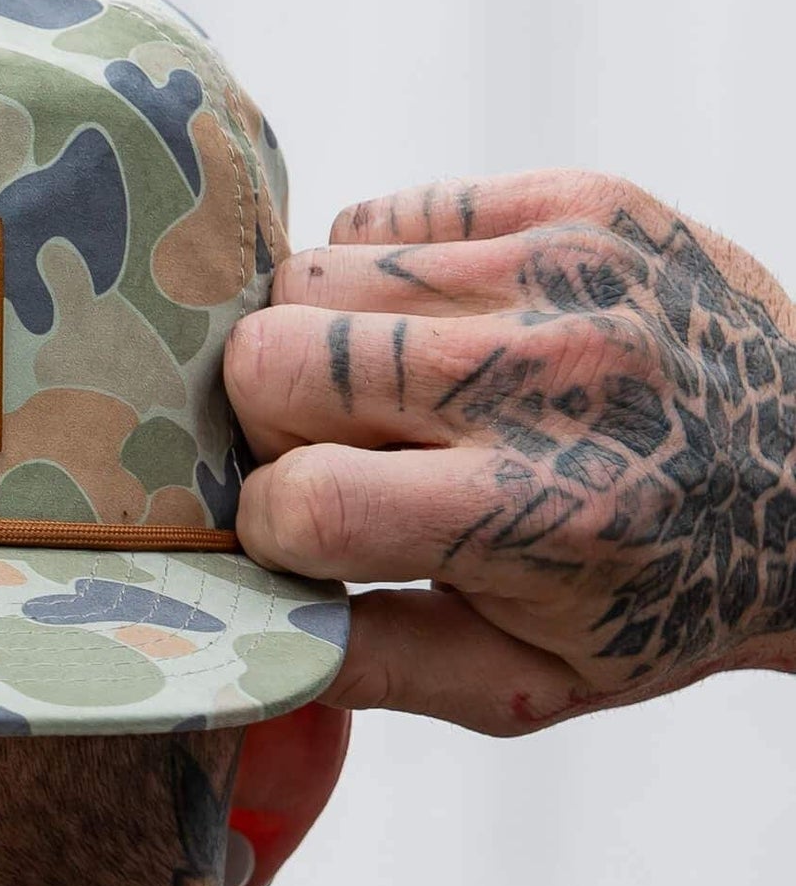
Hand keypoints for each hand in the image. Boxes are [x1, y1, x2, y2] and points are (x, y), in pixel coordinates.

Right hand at [225, 171, 795, 732]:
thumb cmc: (654, 596)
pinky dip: (380, 276)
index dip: (269, 524)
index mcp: (538, 518)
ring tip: (391, 392)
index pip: (303, 498)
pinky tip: (440, 332)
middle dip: (270, 420)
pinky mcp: (572, 202)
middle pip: (273, 359)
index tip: (305, 535)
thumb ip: (370, 664)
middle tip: (334, 451)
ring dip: (318, 343)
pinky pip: (380, 214)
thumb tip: (231, 624)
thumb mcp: (525, 682)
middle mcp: (550, 380)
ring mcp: (562, 273)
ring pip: (310, 274)